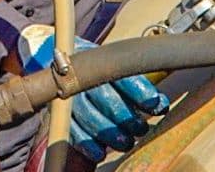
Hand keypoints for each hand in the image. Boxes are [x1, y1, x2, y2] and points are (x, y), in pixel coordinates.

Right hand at [20, 25, 168, 162]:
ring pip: (91, 119)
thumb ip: (133, 80)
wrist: (54, 61)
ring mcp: (68, 97)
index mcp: (98, 62)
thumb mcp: (110, 64)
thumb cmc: (92, 67)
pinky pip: (73, 132)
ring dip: (112, 134)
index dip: (141, 92)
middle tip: (141, 128)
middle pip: (108, 100)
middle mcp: (82, 79)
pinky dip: (88, 145)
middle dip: (128, 118)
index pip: (123, 76)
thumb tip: (160, 103)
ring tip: (126, 142)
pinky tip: (101, 152)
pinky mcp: (60, 114)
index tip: (157, 105)